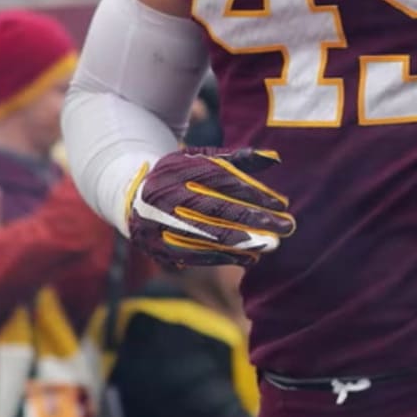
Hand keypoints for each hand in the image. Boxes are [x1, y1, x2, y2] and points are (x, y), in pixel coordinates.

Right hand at [127, 147, 295, 268]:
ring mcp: (160, 223)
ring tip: (271, 245)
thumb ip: (236, 159)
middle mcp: (168, 196)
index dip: (254, 193)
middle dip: (255, 221)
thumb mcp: (199, 158)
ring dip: (243, 243)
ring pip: (208, 236)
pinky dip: (224, 258)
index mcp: (179, 170)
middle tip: (286, 227)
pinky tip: (248, 257)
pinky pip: (196, 255)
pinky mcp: (158, 247)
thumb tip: (276, 159)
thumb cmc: (177, 174)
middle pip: (218, 210)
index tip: (282, 203)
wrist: (130, 196)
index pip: (223, 182)